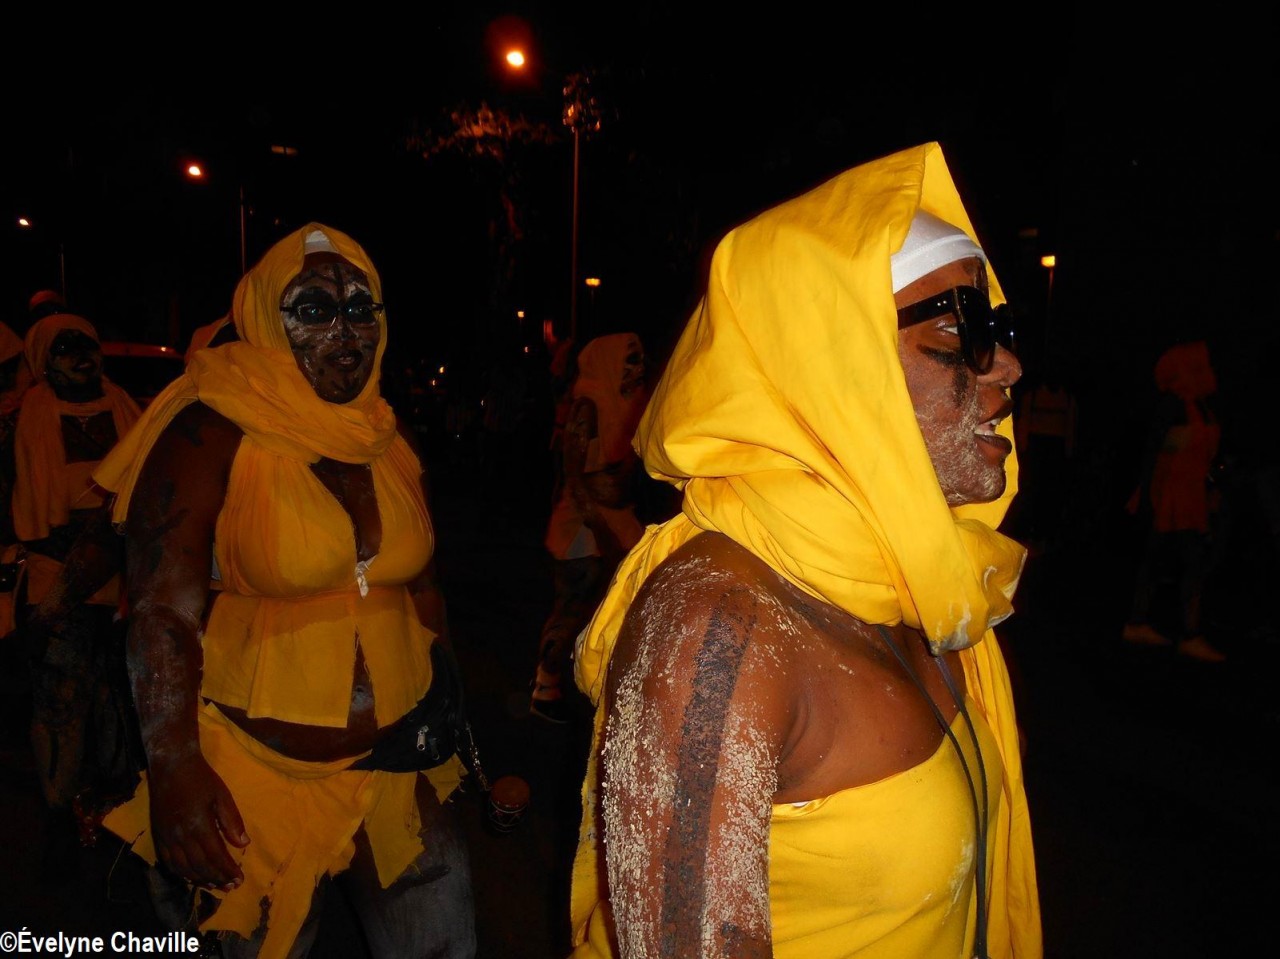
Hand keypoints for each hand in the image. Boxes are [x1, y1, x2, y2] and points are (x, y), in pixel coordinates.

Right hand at [147, 751, 248, 890]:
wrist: (171, 766)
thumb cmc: (201, 778)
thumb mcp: (222, 795)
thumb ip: (232, 821)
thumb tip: (243, 844)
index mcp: (199, 825)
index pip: (215, 856)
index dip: (227, 870)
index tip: (239, 879)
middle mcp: (180, 835)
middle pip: (199, 866)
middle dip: (217, 878)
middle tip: (230, 887)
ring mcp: (167, 837)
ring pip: (183, 867)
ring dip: (199, 879)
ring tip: (215, 885)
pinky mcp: (158, 835)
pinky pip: (168, 861)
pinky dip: (181, 873)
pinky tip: (192, 876)